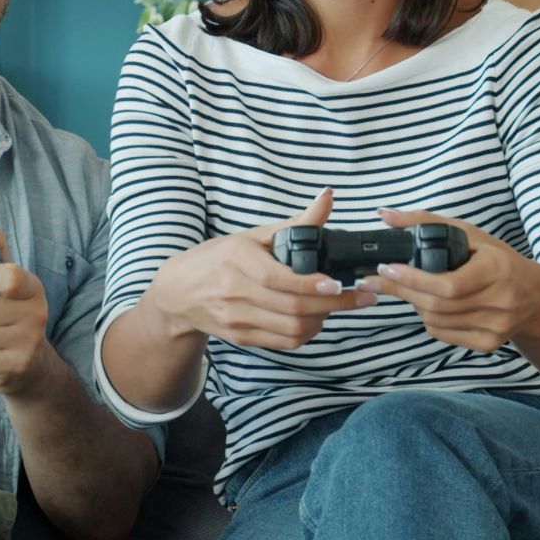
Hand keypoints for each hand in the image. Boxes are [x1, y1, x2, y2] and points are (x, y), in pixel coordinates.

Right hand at [148, 188, 377, 350]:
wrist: (179, 293)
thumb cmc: (219, 259)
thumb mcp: (252, 236)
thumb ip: (295, 222)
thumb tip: (328, 198)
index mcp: (236, 260)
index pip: (278, 278)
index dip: (311, 284)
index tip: (339, 283)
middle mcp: (233, 292)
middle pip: (292, 307)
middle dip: (333, 305)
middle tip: (360, 296)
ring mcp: (236, 319)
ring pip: (291, 329)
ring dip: (323, 320)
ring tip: (338, 305)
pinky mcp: (241, 337)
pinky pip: (283, 342)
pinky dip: (307, 333)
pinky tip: (317, 319)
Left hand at [356, 208, 539, 353]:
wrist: (533, 295)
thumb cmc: (496, 259)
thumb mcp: (468, 233)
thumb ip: (425, 222)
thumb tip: (384, 215)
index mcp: (497, 270)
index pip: (448, 284)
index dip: (413, 279)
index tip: (386, 267)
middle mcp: (500, 301)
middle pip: (437, 305)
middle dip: (402, 291)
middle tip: (378, 279)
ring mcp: (496, 327)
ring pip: (436, 321)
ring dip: (413, 304)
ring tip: (408, 288)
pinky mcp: (488, 343)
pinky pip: (443, 334)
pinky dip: (428, 319)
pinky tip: (429, 304)